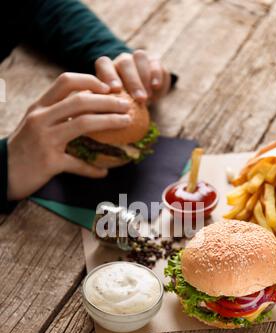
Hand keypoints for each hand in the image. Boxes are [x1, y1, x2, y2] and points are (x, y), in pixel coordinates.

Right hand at [7, 72, 130, 200]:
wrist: (1, 172)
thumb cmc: (22, 149)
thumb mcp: (35, 125)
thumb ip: (55, 115)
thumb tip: (87, 113)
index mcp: (39, 107)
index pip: (65, 81)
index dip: (90, 80)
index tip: (108, 87)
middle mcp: (41, 118)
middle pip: (80, 100)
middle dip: (108, 101)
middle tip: (126, 105)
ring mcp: (45, 139)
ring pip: (83, 124)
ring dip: (109, 122)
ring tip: (126, 124)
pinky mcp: (49, 162)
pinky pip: (78, 163)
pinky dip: (93, 168)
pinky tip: (104, 172)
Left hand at [95, 50, 170, 102]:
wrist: (140, 101)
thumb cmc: (121, 106)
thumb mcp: (112, 106)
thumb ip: (106, 106)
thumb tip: (99, 117)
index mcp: (107, 69)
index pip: (104, 64)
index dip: (109, 75)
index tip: (115, 90)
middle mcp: (122, 62)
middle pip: (125, 62)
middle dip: (132, 81)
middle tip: (139, 99)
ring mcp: (138, 60)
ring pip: (140, 57)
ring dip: (144, 77)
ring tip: (147, 96)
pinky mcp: (154, 63)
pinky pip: (156, 64)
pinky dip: (156, 74)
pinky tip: (155, 86)